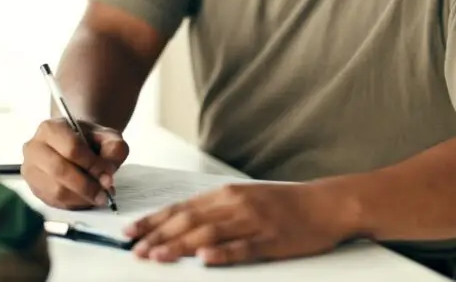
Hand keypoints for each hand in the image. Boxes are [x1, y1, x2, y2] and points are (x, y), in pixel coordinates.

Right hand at [20, 117, 129, 209]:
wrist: (75, 144)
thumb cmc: (89, 140)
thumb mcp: (107, 136)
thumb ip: (114, 148)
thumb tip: (107, 173)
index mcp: (51, 128)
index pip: (71, 148)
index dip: (92, 164)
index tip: (108, 174)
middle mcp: (34, 147)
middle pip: (60, 171)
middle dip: (87, 185)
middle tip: (105, 192)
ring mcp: (31, 169)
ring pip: (56, 190)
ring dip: (82, 197)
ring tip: (99, 196)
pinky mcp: (34, 188)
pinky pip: (54, 202)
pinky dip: (74, 204)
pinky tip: (86, 199)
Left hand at [124, 182, 359, 265]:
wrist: (325, 204)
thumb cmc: (282, 204)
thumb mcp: (243, 199)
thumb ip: (214, 210)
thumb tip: (179, 225)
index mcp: (225, 194)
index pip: (180, 208)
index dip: (153, 221)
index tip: (130, 233)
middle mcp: (235, 204)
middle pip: (189, 220)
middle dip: (158, 236)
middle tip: (135, 250)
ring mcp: (253, 221)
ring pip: (209, 233)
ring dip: (179, 245)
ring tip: (157, 256)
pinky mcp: (272, 239)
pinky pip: (243, 248)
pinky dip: (222, 253)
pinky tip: (204, 259)